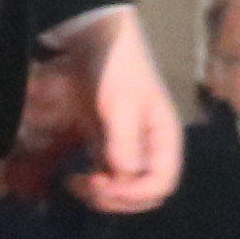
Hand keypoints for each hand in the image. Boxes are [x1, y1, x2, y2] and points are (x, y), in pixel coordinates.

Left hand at [54, 7, 181, 213]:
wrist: (95, 39)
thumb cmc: (116, 68)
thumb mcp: (121, 103)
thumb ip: (124, 142)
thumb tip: (124, 177)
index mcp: (165, 140)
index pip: (162, 184)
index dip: (135, 193)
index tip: (102, 184)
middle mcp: (152, 149)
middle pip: (145, 194)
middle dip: (117, 198)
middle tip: (86, 186)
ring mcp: (130, 149)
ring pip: (125, 190)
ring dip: (102, 196)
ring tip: (76, 183)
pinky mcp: (109, 145)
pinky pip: (107, 178)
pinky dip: (92, 185)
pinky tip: (74, 177)